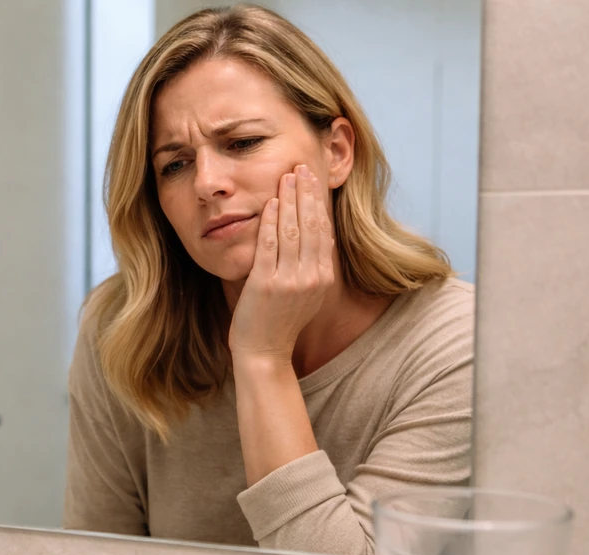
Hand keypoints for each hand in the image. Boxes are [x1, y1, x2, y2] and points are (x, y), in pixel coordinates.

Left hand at [228, 165, 334, 364]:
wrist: (264, 353)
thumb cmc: (280, 323)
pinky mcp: (266, 284)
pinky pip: (269, 245)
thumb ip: (313, 268)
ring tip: (286, 176)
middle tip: (302, 166)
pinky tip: (268, 202)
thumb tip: (322, 237)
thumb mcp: (307, 295)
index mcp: (322, 278)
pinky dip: (269, 221)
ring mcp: (289, 281)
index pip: (324, 231)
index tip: (314, 179)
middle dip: (306, 193)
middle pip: (311, 225)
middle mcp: (311, 278)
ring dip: (289, 200)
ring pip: (292, 231)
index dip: (319, 202)